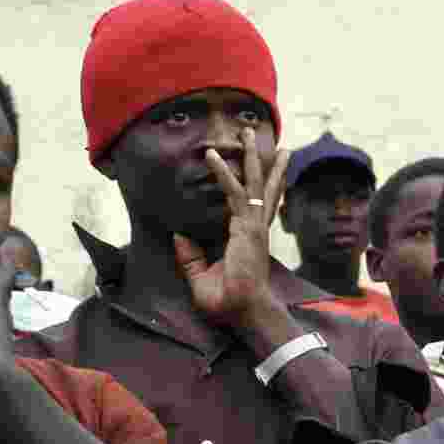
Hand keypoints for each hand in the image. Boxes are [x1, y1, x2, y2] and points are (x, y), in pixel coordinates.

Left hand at [174, 127, 290, 324]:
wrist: (244, 312)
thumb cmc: (228, 302)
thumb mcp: (202, 278)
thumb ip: (191, 258)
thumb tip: (177, 235)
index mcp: (248, 237)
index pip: (254, 204)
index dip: (260, 185)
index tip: (265, 167)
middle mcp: (254, 226)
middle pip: (262, 187)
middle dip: (263, 161)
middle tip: (258, 138)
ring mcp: (253, 225)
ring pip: (252, 181)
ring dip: (250, 155)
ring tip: (247, 131)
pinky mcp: (246, 227)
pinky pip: (234, 193)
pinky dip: (223, 173)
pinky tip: (212, 156)